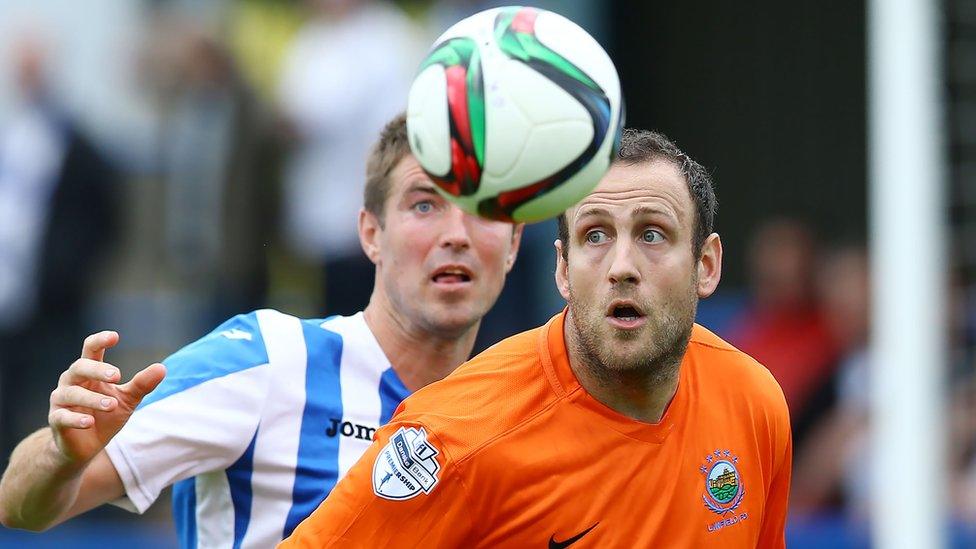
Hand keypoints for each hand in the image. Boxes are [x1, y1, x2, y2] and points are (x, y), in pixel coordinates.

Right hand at [47, 331, 165, 465]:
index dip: (100, 341)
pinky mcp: (56, 420)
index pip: (90, 350)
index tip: (115, 337)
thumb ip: (142, 384)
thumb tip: (162, 368)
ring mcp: (61, 401)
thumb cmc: (106, 415)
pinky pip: (61, 416)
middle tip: (117, 376)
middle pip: (79, 367)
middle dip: (97, 369)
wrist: (86, 446)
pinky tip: (89, 422)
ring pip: (72, 393)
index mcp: (89, 373)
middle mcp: (72, 382)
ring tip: (112, 405)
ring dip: (93, 398)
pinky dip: (75, 418)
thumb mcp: (127, 399)